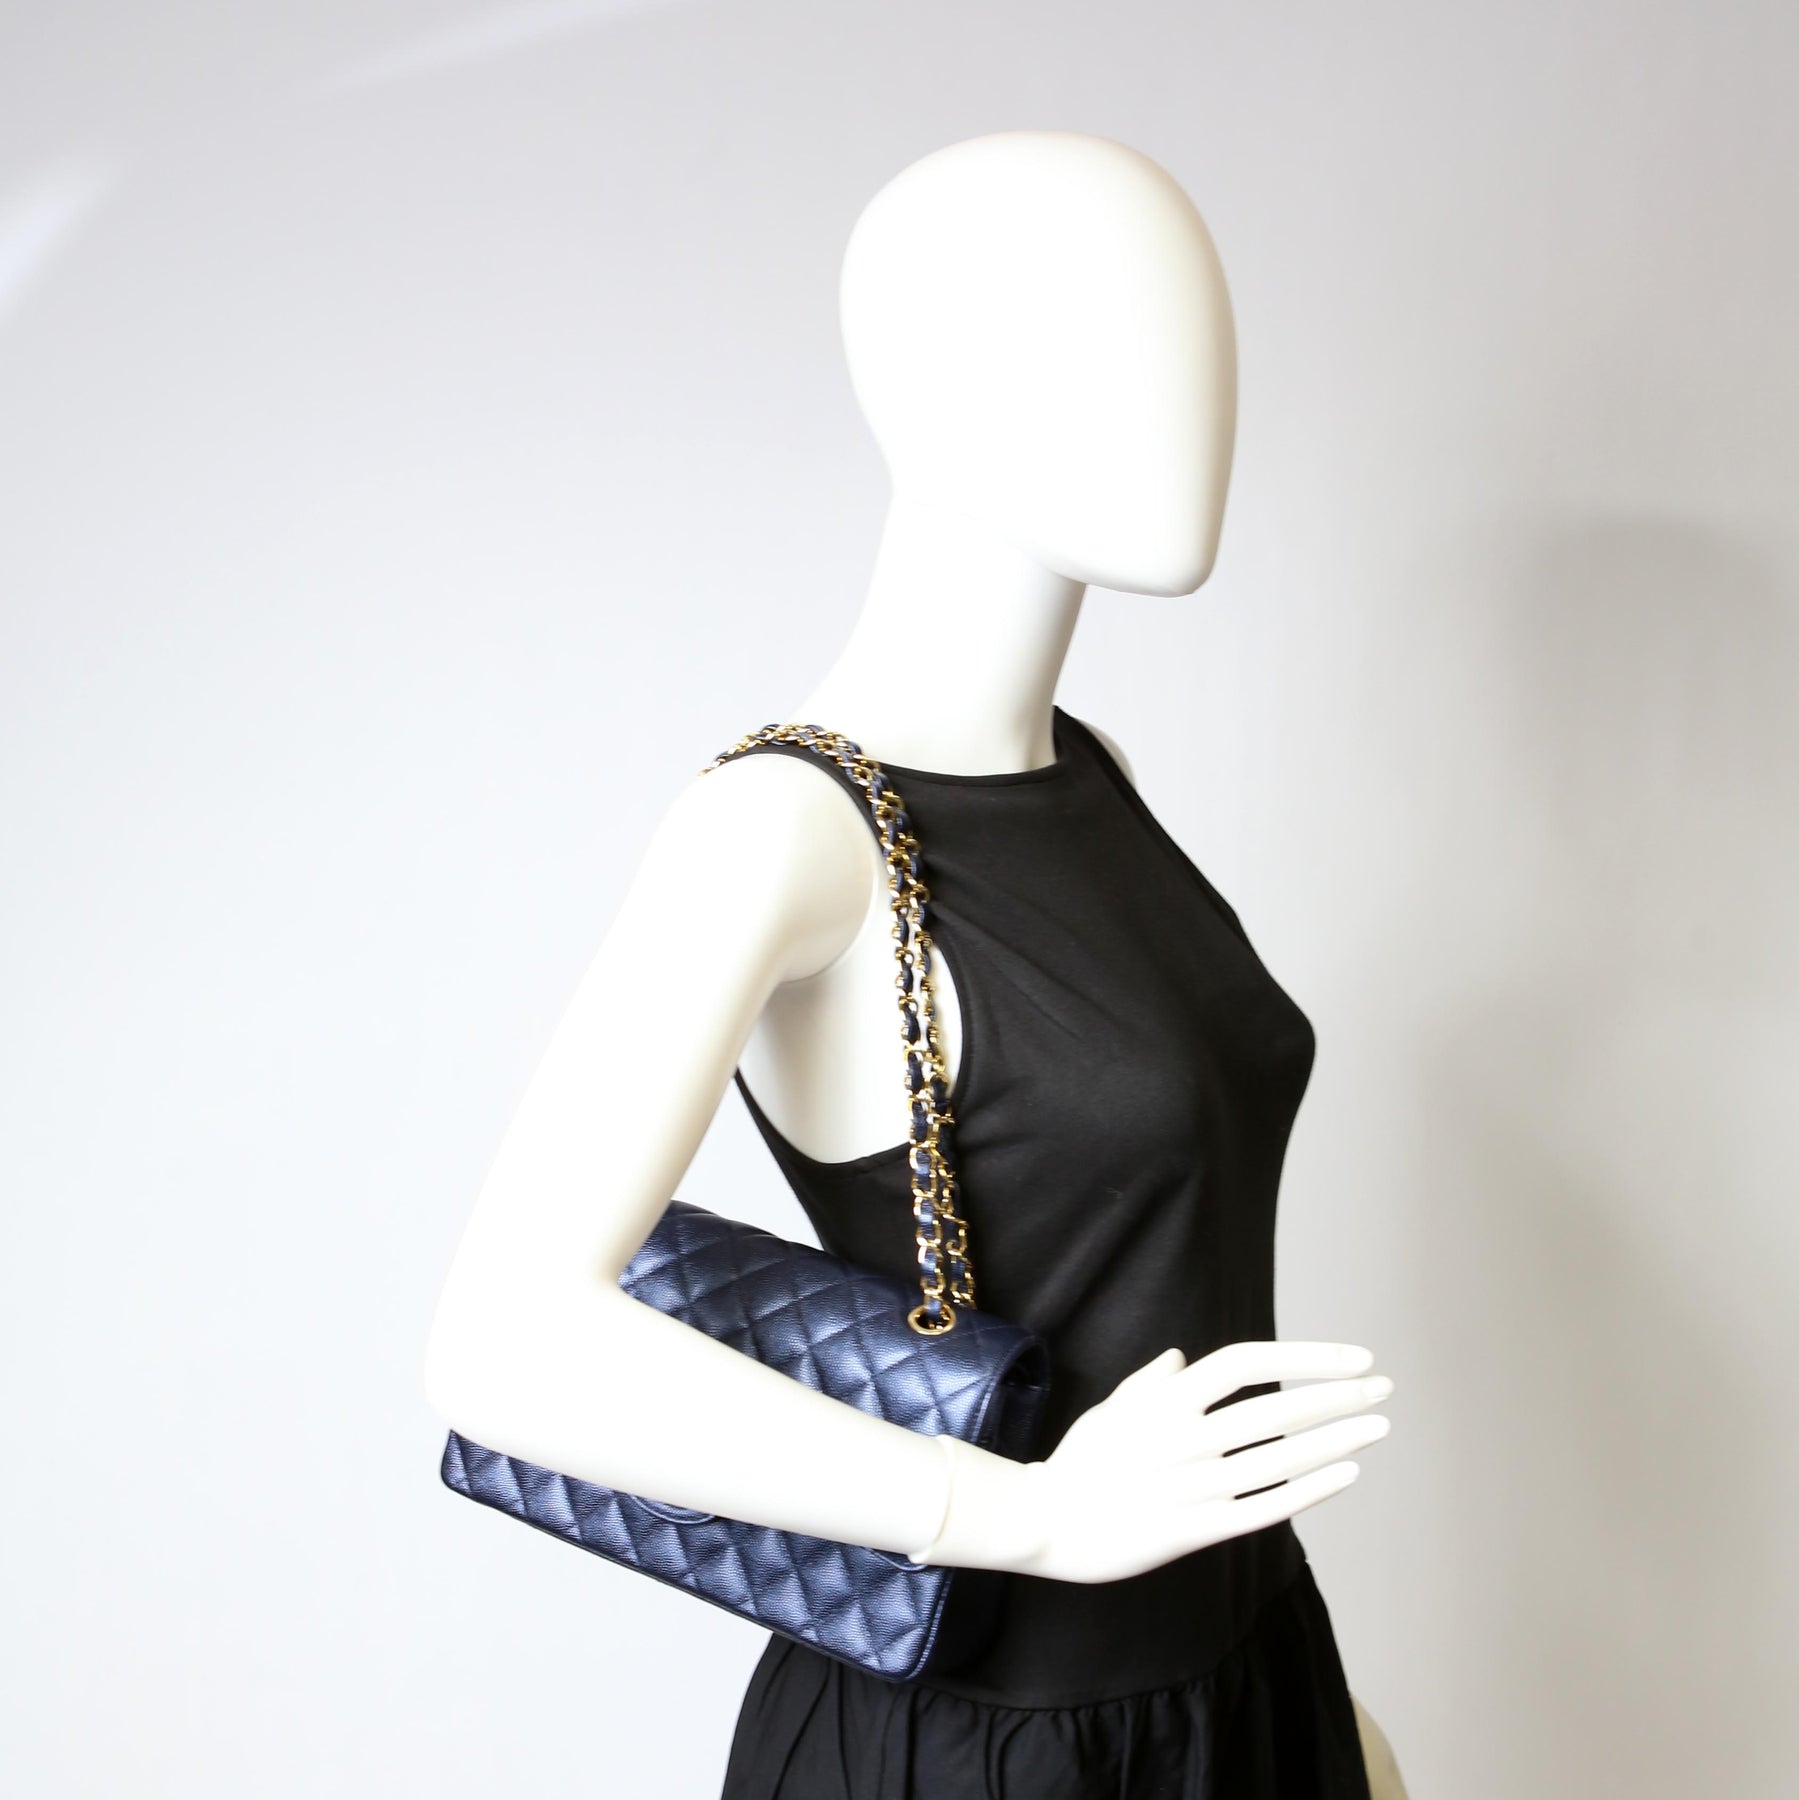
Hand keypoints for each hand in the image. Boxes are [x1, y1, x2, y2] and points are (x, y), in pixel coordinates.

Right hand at [1006, 1340, 1390, 1583]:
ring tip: (1378, 1425)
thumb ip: (1150, 1382)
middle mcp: (1188, 1438)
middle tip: (1383, 1387)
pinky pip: (1268, 1507)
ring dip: (1336, 1439)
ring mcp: (1197, 1485)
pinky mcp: (1200, 1529)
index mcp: (1167, 1400)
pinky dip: (1311, 1489)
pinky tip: (1346, 1473)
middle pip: (1277, 1410)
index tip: (1350, 1357)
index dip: (1303, 1356)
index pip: (1247, 1362)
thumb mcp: (1110, 1408)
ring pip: (1282, 1458)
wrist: (1049, 1523)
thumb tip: (1179, 1358)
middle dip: (1337, 1396)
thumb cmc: (1080, 1462)